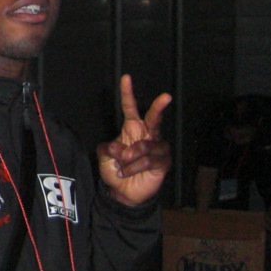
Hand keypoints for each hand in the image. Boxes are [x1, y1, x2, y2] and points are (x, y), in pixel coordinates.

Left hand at [96, 75, 171, 206]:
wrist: (123, 193)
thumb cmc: (115, 171)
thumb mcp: (104, 157)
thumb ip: (107, 148)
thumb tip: (116, 146)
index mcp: (132, 129)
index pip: (131, 108)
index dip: (128, 93)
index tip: (126, 78)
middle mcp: (147, 135)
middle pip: (154, 118)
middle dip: (159, 107)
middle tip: (166, 96)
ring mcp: (157, 148)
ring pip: (144, 146)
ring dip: (129, 158)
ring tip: (123, 167)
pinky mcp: (163, 162)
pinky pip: (149, 160)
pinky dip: (135, 167)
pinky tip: (129, 172)